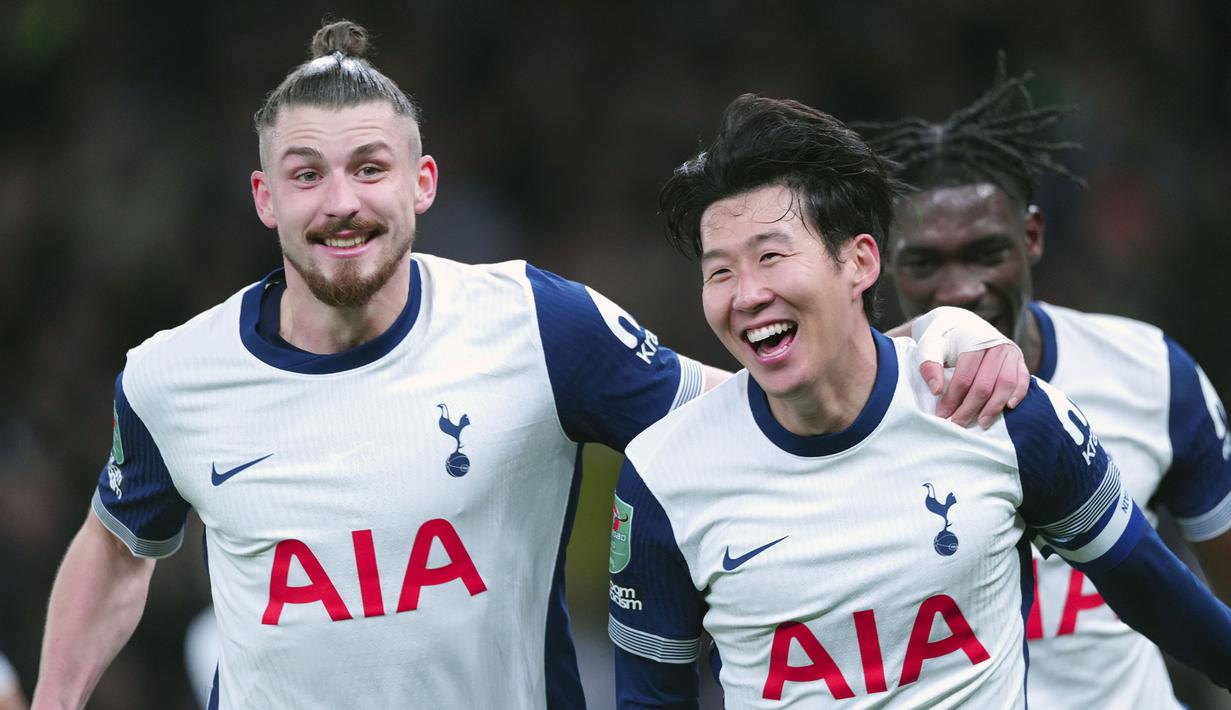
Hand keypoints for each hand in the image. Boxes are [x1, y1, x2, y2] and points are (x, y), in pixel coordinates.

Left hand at [913, 307, 1030, 427]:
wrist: (959, 321)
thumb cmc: (942, 336)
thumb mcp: (929, 345)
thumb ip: (929, 365)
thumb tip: (936, 391)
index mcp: (973, 340)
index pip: (964, 377)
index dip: (953, 398)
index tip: (942, 415)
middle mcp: (995, 344)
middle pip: (985, 384)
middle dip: (970, 408)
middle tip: (958, 424)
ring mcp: (1010, 351)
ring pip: (1006, 384)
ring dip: (994, 406)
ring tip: (981, 423)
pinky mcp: (1018, 358)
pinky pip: (1023, 378)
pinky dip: (1019, 393)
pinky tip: (1009, 407)